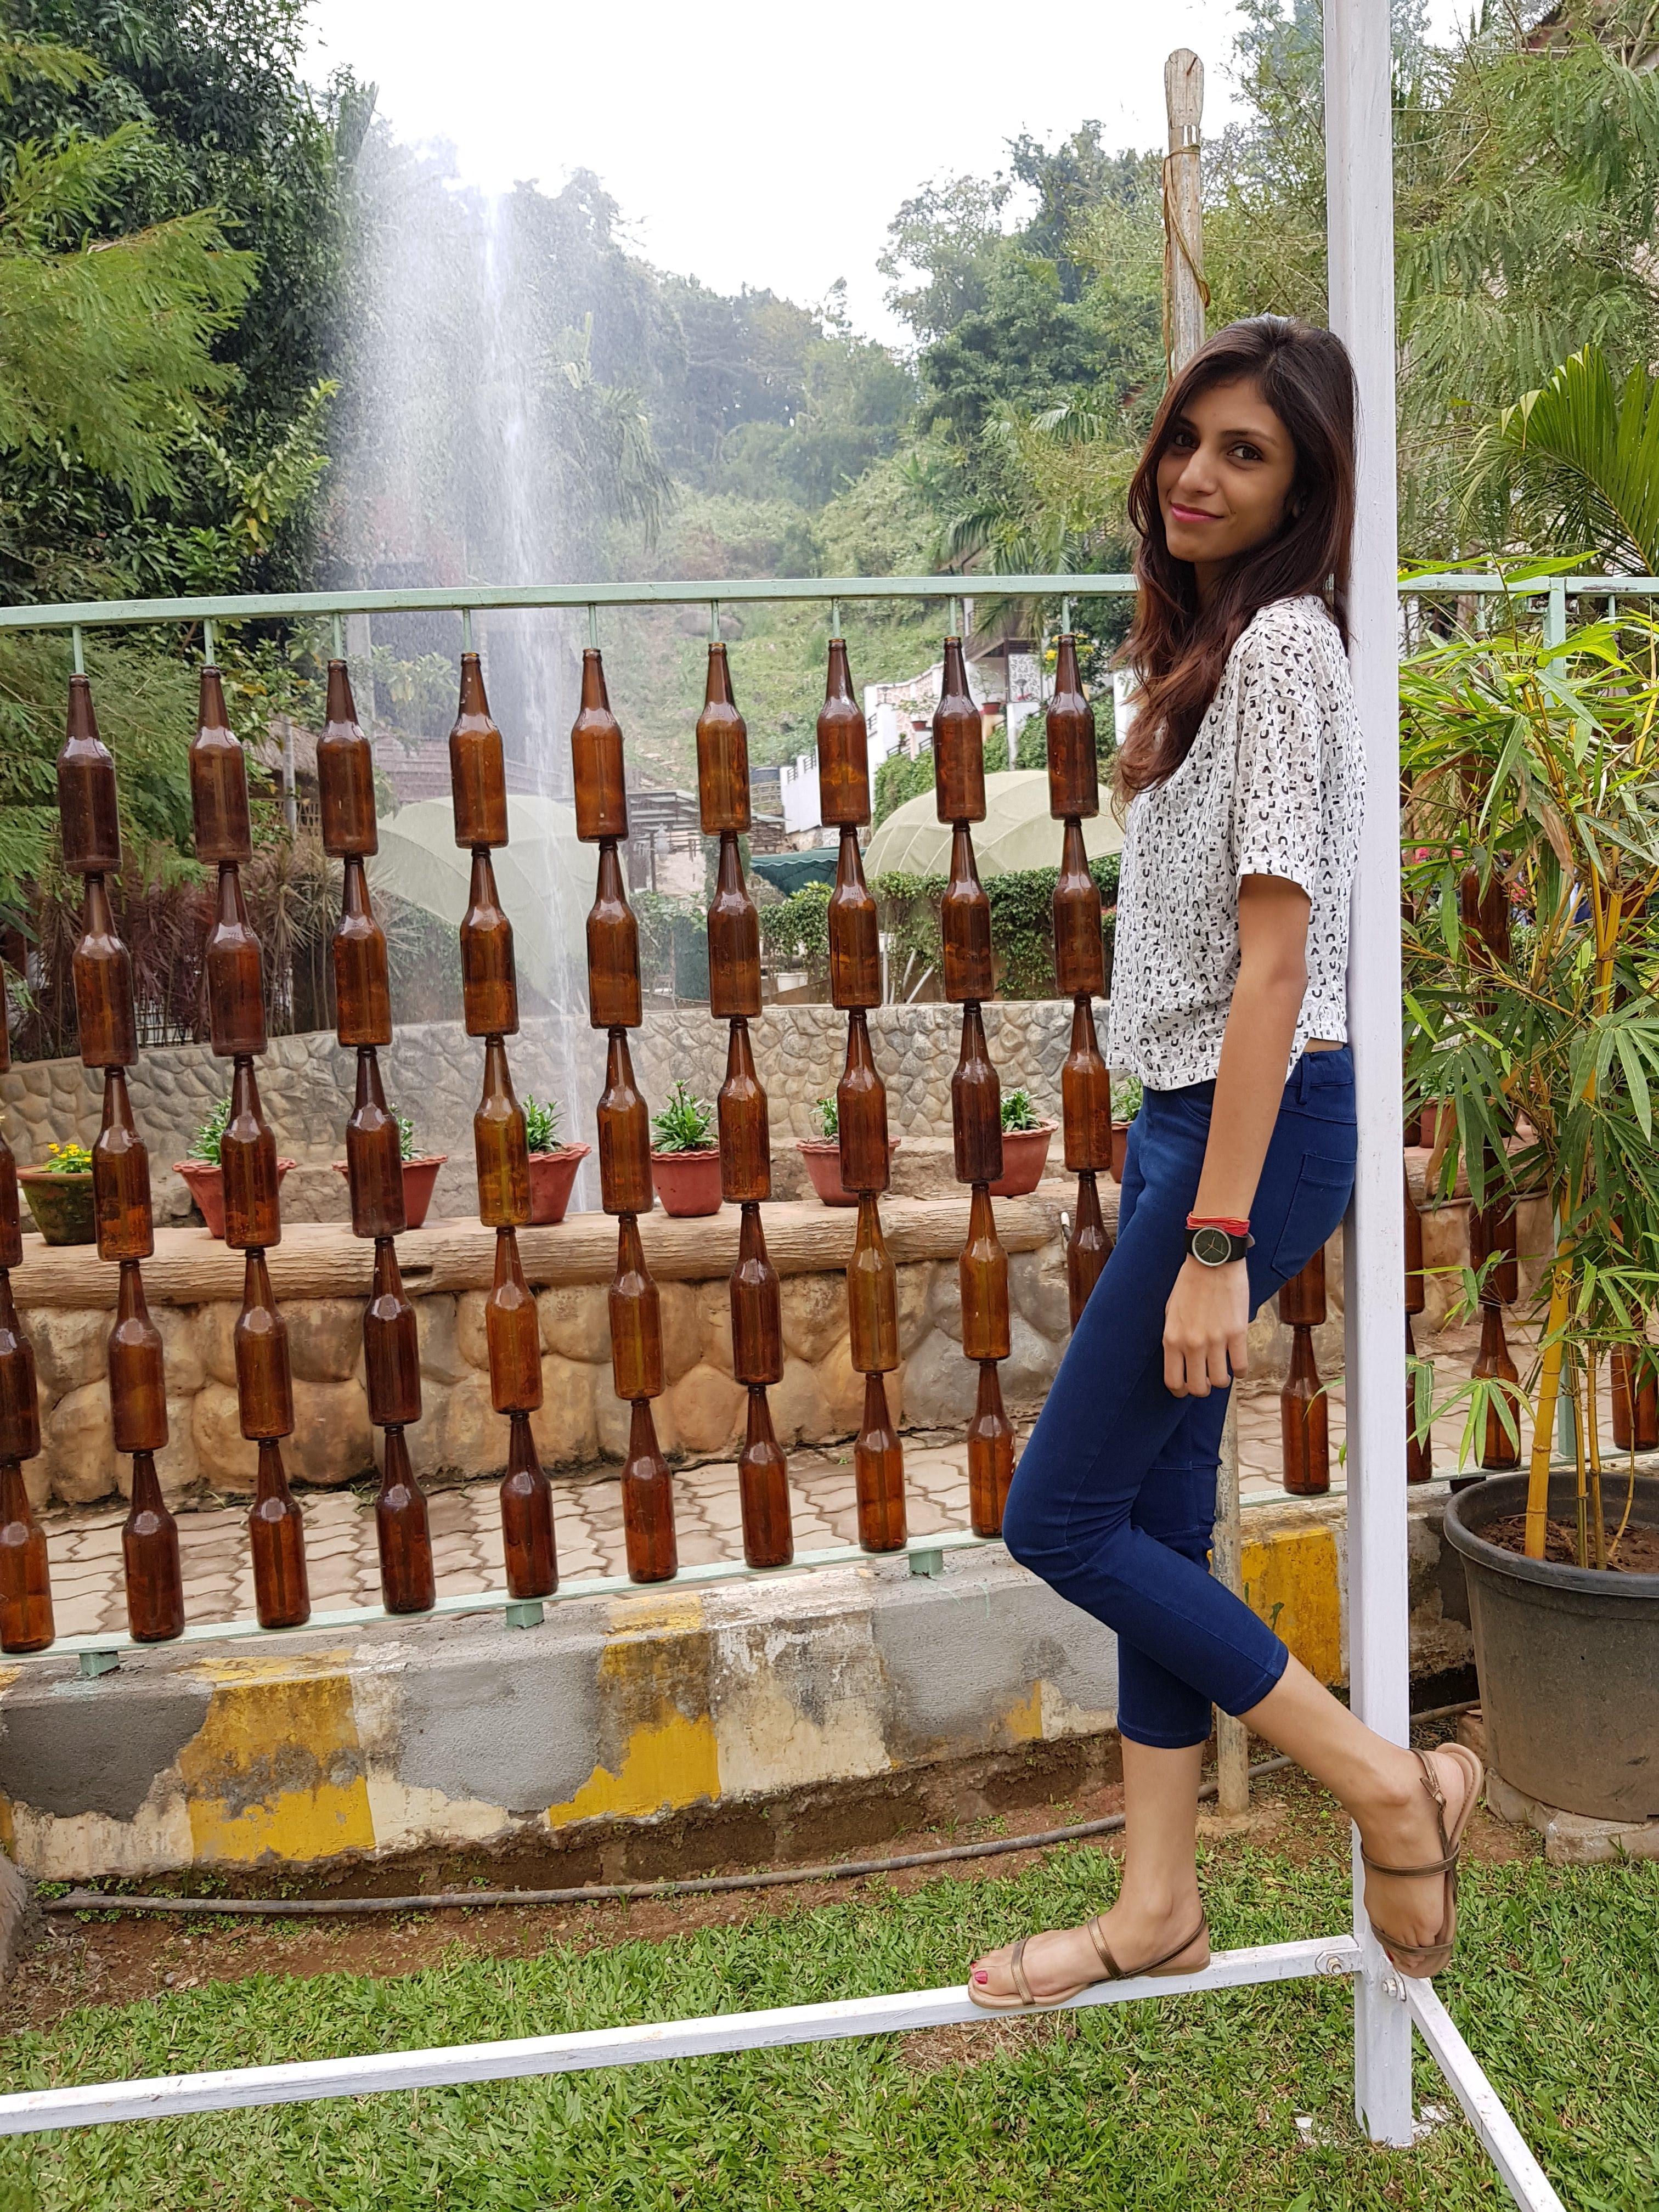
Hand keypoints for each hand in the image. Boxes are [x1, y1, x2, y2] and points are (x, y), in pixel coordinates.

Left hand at [1163, 1257, 1248, 1396]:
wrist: (1213, 1260)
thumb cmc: (1190, 1283)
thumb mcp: (1171, 1312)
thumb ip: (1174, 1339)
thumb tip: (1181, 1361)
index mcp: (1172, 1338)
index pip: (1173, 1380)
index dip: (1180, 1391)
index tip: (1186, 1389)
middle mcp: (1192, 1343)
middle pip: (1198, 1387)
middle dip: (1202, 1389)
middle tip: (1207, 1381)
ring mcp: (1216, 1340)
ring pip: (1220, 1381)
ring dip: (1222, 1380)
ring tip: (1223, 1372)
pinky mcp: (1237, 1333)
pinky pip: (1241, 1366)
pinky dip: (1240, 1371)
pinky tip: (1238, 1365)